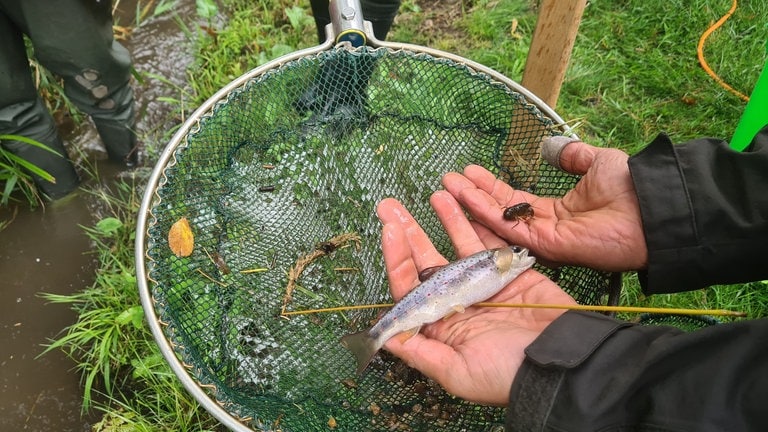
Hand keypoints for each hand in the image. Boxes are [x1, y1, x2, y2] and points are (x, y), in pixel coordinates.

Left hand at [376, 194, 576, 405]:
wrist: (561, 362)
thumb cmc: (507, 374)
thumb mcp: (456, 372)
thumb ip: (420, 352)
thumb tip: (384, 338)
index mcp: (441, 325)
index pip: (410, 287)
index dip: (397, 259)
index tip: (388, 230)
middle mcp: (458, 301)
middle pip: (428, 261)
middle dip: (409, 232)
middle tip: (389, 206)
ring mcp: (484, 284)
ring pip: (459, 245)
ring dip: (445, 219)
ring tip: (434, 193)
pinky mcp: (511, 272)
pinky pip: (492, 242)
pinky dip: (480, 222)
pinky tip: (466, 202)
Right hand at [442, 140, 646, 270]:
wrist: (653, 206)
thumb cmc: (630, 186)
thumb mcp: (597, 161)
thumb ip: (572, 156)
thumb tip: (550, 148)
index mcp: (558, 211)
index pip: (515, 201)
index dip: (491, 187)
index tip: (469, 171)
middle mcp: (546, 227)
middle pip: (500, 212)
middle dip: (473, 195)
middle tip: (447, 180)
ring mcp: (545, 239)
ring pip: (499, 221)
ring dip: (471, 204)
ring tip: (446, 187)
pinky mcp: (548, 246)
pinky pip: (510, 230)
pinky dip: (487, 213)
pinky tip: (467, 198)